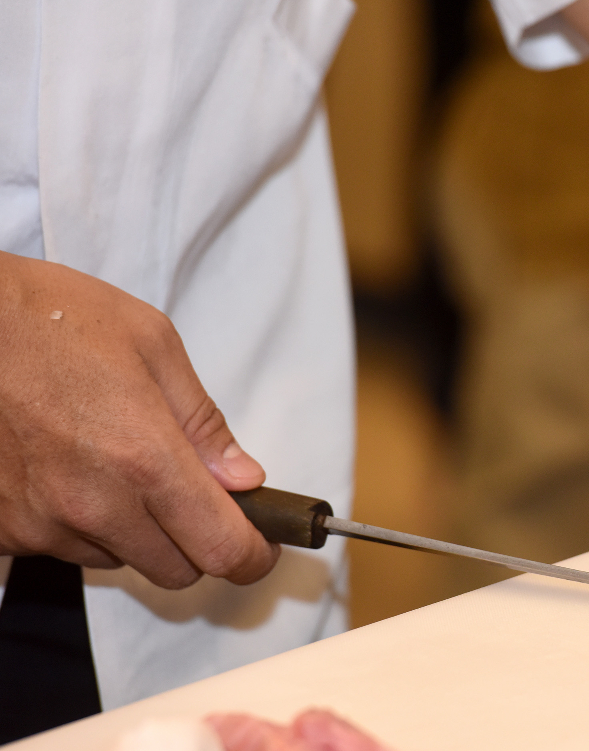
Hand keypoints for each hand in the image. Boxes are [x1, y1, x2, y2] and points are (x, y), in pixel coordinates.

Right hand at [0, 252, 278, 586]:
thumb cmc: (49, 318)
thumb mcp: (153, 345)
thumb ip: (204, 423)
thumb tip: (244, 477)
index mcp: (145, 458)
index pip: (221, 548)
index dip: (253, 555)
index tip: (263, 546)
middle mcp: (93, 504)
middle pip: (176, 570)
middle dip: (197, 540)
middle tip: (192, 493)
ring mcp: (41, 524)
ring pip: (119, 559)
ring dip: (136, 530)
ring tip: (114, 462)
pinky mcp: (2, 530)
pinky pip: (63, 547)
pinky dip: (80, 523)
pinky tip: (69, 467)